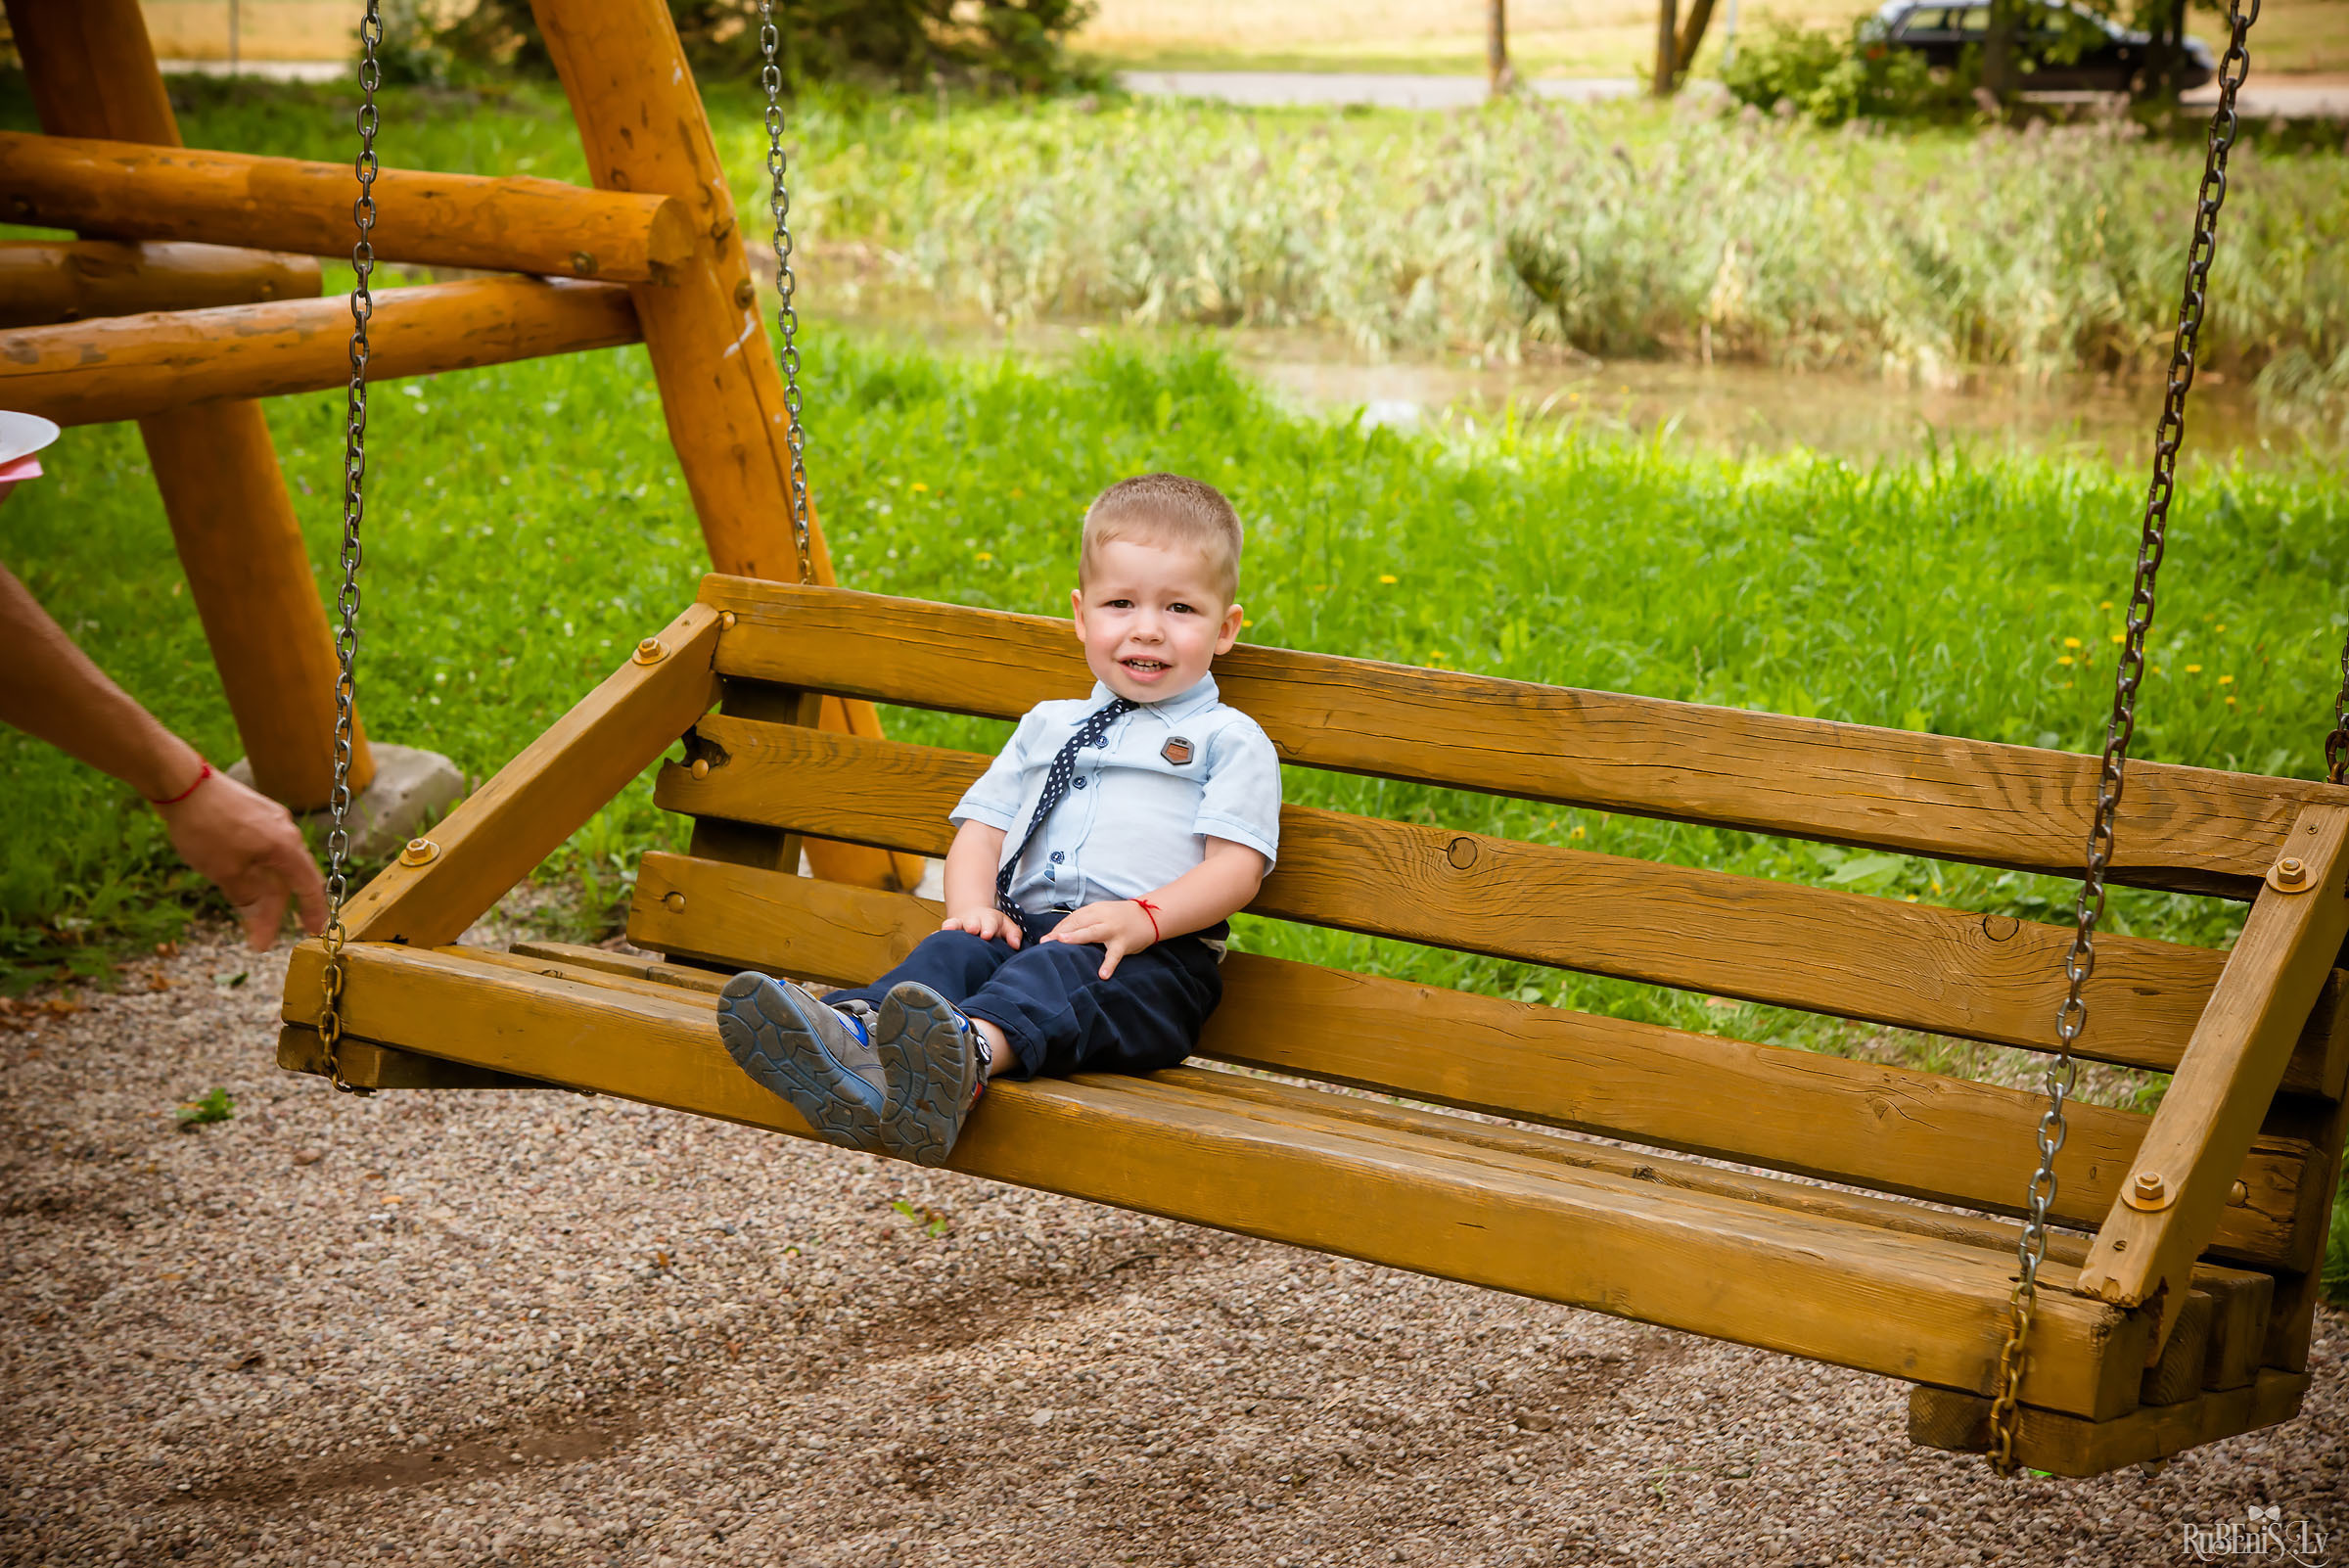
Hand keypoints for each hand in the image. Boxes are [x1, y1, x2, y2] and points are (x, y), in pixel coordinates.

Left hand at [156, 771, 328, 950]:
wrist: (182, 781)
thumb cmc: (206, 828)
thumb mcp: (225, 873)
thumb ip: (247, 896)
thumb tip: (259, 914)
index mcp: (286, 847)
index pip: (309, 886)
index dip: (312, 912)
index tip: (313, 932)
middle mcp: (286, 831)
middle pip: (289, 877)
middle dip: (275, 909)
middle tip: (262, 935)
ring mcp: (270, 818)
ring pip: (274, 862)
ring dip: (262, 888)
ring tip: (245, 908)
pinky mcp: (254, 811)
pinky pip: (263, 847)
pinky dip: (256, 868)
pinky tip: (238, 876)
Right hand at [940, 906, 1022, 948]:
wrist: (974, 915)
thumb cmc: (993, 926)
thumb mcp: (1006, 926)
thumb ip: (1013, 934)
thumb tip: (1015, 945)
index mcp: (989, 920)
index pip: (990, 923)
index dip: (988, 928)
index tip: (987, 934)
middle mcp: (972, 921)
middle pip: (971, 922)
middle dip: (971, 925)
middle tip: (971, 929)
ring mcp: (959, 925)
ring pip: (954, 924)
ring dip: (952, 927)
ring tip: (947, 929)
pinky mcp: (948, 931)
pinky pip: (941, 933)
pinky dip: (937, 936)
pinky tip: (932, 939)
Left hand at [1040, 898, 1155, 978]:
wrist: (1149, 916)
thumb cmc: (1120, 918)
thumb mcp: (1101, 914)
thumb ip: (1084, 922)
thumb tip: (1060, 936)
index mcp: (1094, 910)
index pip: (1073, 918)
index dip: (1058, 928)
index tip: (1045, 939)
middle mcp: (1102, 917)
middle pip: (1078, 923)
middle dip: (1061, 932)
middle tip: (1046, 942)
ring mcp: (1113, 929)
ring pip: (1092, 932)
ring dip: (1077, 937)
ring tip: (1063, 944)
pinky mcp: (1123, 942)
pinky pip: (1114, 954)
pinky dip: (1109, 964)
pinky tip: (1102, 974)